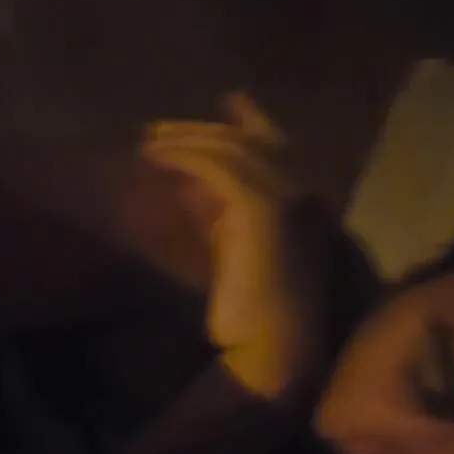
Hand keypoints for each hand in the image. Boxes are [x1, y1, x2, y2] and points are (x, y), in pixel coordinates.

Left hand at [140, 92, 329, 397]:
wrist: (277, 354)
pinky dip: (187, 159)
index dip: (254, 121)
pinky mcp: (262, 209)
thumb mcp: (242, 265)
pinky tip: (159, 160)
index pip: (280, 149)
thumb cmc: (260, 327)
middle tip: (160, 130)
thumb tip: (201, 200)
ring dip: (187, 141)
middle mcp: (301, 196)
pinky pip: (219, 168)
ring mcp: (287, 199)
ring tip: (149, 144)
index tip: (230, 99)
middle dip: (204, 130)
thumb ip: (229, 228)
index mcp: (304, 209)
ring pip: (232, 149)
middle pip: (250, 142)